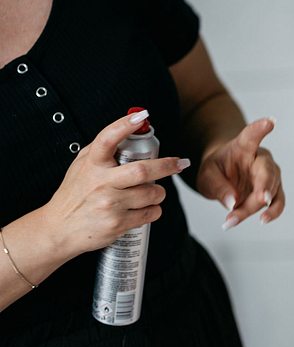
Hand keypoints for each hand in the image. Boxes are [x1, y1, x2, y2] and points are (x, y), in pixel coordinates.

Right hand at [41, 110, 189, 257]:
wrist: (59, 230)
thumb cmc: (74, 195)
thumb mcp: (81, 167)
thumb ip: (101, 149)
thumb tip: (130, 127)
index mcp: (92, 165)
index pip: (107, 140)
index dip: (124, 126)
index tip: (142, 116)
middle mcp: (100, 183)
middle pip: (143, 171)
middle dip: (167, 166)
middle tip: (180, 163)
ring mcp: (109, 204)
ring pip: (152, 193)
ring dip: (159, 192)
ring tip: (153, 192)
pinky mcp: (117, 224)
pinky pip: (151, 213)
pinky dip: (155, 209)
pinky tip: (145, 208)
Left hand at [194, 117, 284, 228]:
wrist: (225, 175)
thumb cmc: (217, 169)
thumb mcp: (207, 176)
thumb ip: (218, 186)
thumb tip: (233, 202)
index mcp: (243, 147)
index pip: (252, 135)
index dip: (260, 128)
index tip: (270, 121)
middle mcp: (261, 159)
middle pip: (267, 171)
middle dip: (265, 186)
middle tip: (261, 199)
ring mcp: (270, 176)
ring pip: (270, 192)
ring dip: (254, 207)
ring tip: (233, 218)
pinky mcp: (273, 191)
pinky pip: (278, 203)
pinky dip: (271, 213)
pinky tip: (262, 220)